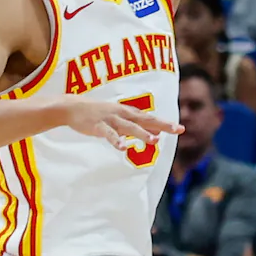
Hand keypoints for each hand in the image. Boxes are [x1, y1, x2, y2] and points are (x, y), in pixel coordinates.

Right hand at [62, 98, 182, 151]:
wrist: (73, 107)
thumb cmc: (100, 113)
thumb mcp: (122, 117)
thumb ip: (139, 125)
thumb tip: (157, 132)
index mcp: (130, 113)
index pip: (151, 118)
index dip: (166, 123)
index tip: (181, 129)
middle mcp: (124, 114)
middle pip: (146, 120)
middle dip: (163, 125)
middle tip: (178, 130)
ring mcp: (112, 119)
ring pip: (130, 127)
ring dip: (142, 134)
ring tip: (155, 141)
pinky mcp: (99, 126)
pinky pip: (109, 134)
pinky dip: (117, 141)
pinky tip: (124, 148)